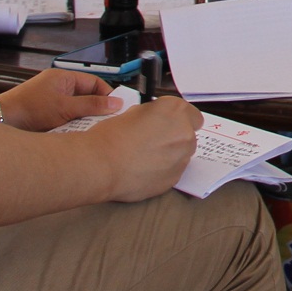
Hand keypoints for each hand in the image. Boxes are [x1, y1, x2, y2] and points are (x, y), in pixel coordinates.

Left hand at [0, 69, 127, 132]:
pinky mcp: (45, 115)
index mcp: (63, 78)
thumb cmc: (28, 109)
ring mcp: (51, 101)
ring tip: (88, 131)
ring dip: (82, 120)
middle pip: (86, 97)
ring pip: (76, 110)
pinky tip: (73, 136)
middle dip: (95, 110)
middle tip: (106, 122)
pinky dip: (71, 126)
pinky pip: (66, 118)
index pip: (94, 82)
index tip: (117, 108)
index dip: (107, 94)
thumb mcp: (65, 108)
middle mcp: (57, 87)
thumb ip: (92, 105)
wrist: (0, 122)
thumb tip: (115, 103)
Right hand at [83, 96, 201, 201]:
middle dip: (174, 137)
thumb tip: (155, 119)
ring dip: (170, 154)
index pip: (192, 114)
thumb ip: (153, 114)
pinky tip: (143, 170)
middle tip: (152, 141)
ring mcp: (181, 158)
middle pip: (188, 135)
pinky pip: (173, 171)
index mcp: (175, 111)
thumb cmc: (110, 136)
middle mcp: (184, 133)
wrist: (100, 165)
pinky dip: (163, 170)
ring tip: (144, 158)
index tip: (168, 124)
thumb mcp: (132, 112)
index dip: (178, 120)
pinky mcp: (174, 179)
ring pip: (182, 154)